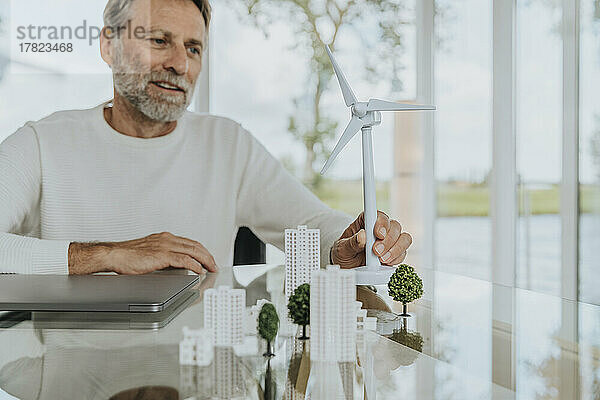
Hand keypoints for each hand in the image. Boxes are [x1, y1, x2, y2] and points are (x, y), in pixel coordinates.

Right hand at [68, 232, 217, 274]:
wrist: (114, 254)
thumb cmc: (127, 256)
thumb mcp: (149, 253)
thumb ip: (163, 257)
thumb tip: (174, 266)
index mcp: (165, 238)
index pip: (190, 242)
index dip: (202, 251)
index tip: (208, 258)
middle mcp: (167, 239)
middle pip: (195, 245)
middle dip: (207, 256)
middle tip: (214, 264)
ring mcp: (165, 246)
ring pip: (193, 251)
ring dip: (205, 260)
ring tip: (211, 268)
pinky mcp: (162, 255)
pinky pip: (184, 260)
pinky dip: (194, 265)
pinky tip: (199, 270)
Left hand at [331, 211, 411, 268]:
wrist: (347, 266)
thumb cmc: (344, 253)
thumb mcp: (342, 249)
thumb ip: (352, 243)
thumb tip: (362, 236)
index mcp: (366, 221)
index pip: (378, 215)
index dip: (381, 223)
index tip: (378, 234)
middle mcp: (380, 228)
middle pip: (395, 226)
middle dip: (388, 240)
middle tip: (376, 251)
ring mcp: (390, 240)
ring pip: (404, 238)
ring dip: (395, 249)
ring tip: (382, 259)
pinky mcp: (395, 253)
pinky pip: (403, 253)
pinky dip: (397, 258)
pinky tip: (386, 263)